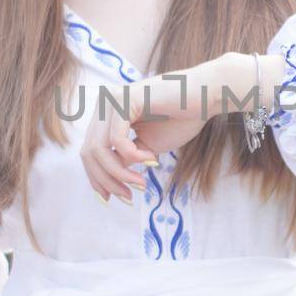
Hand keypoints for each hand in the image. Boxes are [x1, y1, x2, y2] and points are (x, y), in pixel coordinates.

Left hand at [81, 59, 226, 201]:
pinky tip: (152, 159)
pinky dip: (133, 156)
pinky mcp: (125, 98)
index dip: (97, 178)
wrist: (206, 96)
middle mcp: (104, 105)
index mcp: (107, 115)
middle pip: (89, 152)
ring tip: (141, 183)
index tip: (112, 199)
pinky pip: (117, 140)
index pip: (90, 151)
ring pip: (98, 149)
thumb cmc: (181, 119)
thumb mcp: (147, 147)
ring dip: (118, 173)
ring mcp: (112, 100)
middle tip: (128, 197)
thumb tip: (107, 184)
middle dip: (106, 180)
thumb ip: (125, 160)